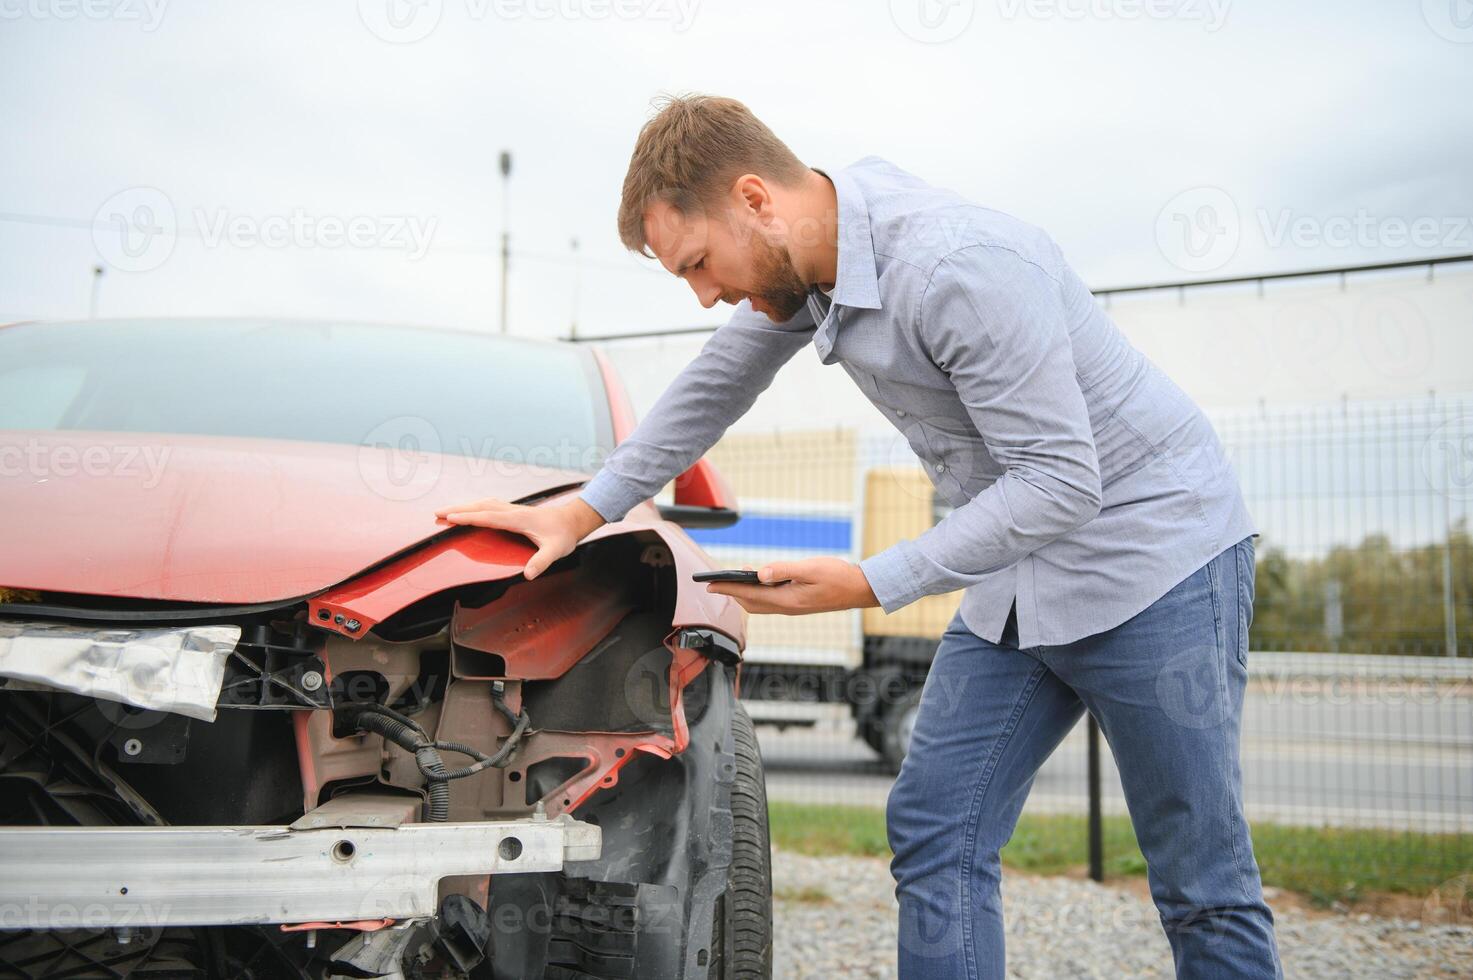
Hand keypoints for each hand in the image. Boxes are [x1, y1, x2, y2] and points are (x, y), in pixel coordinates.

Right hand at [433, 496, 605, 579]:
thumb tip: (529, 574)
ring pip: (483, 504)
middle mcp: (513, 511)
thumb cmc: (564, 535)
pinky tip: (470, 510)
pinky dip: (475, 507)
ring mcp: (513, 509)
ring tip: (446, 511)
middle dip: (458, 509)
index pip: (488, 517)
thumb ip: (541, 562)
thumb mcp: (555, 551)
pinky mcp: (514, 511)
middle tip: (437, 513)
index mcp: (518, 519)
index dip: (468, 518)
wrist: (573, 520)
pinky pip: (489, 506)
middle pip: (480, 507)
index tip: (450, 518)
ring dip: (464, 506)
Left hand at [704, 557, 878, 614]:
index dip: (727, 589)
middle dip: (731, 593)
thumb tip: (759, 572)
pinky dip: (758, 593)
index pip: (749, 595)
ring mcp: (792, 607)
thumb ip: (784, 569)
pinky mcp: (798, 603)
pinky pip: (770, 601)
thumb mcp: (810, 568)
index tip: (709, 584)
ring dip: (744, 594)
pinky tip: (759, 580)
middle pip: (750, 604)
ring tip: (732, 579)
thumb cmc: (838, 577)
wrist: (860, 589)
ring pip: (760, 604)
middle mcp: (787, 607)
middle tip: (715, 582)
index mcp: (787, 600)